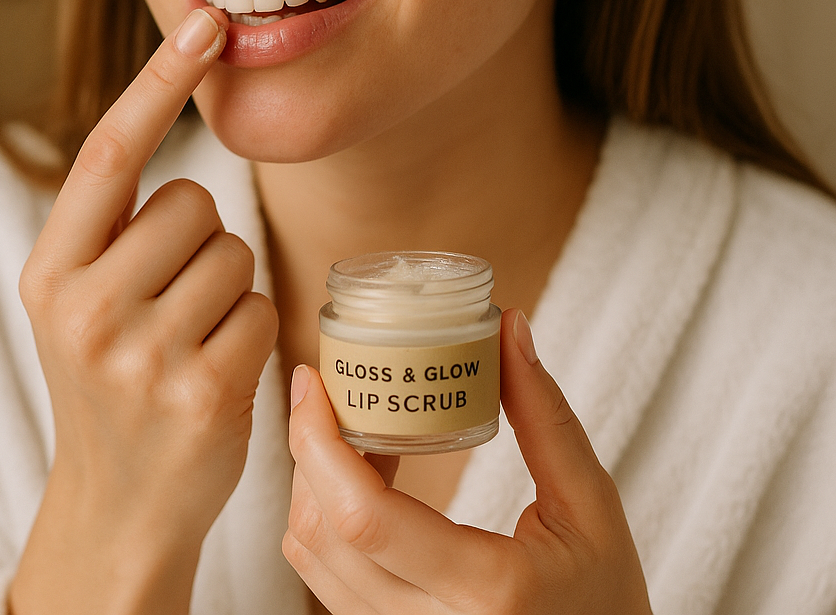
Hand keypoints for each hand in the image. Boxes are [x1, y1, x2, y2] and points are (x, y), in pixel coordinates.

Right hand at [10, 8, 278, 614]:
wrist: (116, 502)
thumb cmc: (112, 379)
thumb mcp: (82, 298)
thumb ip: (116, 225)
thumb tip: (180, 116)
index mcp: (50, 270)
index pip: (108, 152)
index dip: (158, 82)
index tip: (205, 25)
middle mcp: (84, 307)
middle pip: (193, 202)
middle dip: (202, 238)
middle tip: (174, 298)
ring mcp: (140, 356)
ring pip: (234, 254)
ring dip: (230, 287)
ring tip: (192, 337)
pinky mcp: (199, 395)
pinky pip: (262, 308)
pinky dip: (253, 330)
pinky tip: (217, 371)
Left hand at [285, 308, 651, 613]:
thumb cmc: (606, 600)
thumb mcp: (591, 505)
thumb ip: (546, 416)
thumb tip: (507, 328)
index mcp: (487, 590)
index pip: (367, 517)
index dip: (321, 442)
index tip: (312, 381)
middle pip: (325, 531)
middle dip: (309, 448)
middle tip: (326, 389)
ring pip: (314, 558)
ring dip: (314, 482)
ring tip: (349, 430)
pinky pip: (326, 581)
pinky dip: (324, 520)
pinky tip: (361, 479)